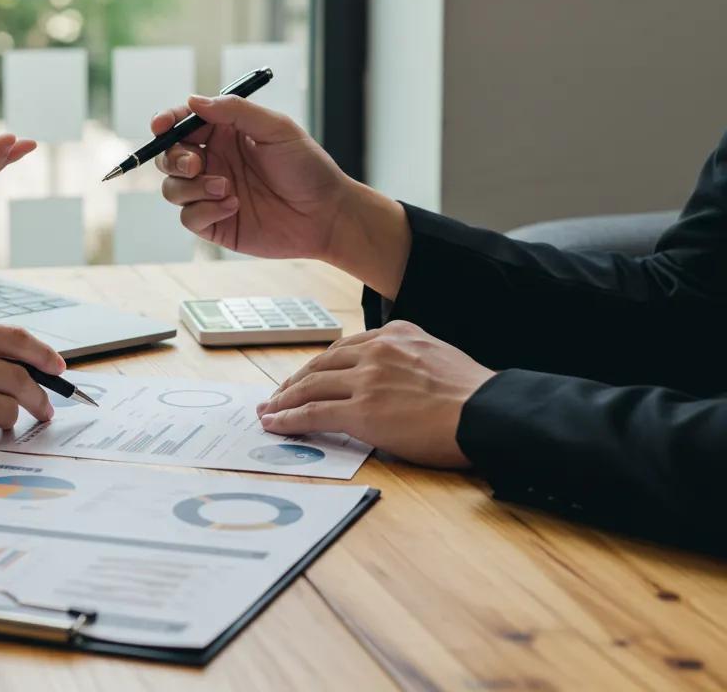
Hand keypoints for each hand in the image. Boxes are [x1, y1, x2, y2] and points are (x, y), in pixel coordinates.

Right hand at [152, 94, 353, 259]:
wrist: (326, 214)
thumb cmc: (307, 167)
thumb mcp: (276, 129)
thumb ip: (235, 111)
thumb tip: (192, 100)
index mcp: (224, 134)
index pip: (182, 124)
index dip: (166, 123)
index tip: (161, 126)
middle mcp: (214, 162)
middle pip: (168, 157)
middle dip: (173, 159)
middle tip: (196, 164)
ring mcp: (211, 194)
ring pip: (172, 188)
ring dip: (192, 187)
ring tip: (228, 188)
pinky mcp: (215, 223)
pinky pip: (189, 217)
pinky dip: (205, 211)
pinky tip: (234, 206)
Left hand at [256, 321, 496, 468]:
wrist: (488, 412)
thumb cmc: (473, 394)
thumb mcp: (437, 355)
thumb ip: (408, 359)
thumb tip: (394, 378)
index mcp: (395, 333)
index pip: (344, 348)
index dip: (320, 366)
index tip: (306, 377)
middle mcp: (376, 350)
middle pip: (321, 364)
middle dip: (295, 381)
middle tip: (277, 396)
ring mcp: (367, 379)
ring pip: (311, 386)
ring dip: (284, 400)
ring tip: (269, 411)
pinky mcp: (362, 411)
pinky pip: (313, 413)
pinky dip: (289, 418)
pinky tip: (275, 424)